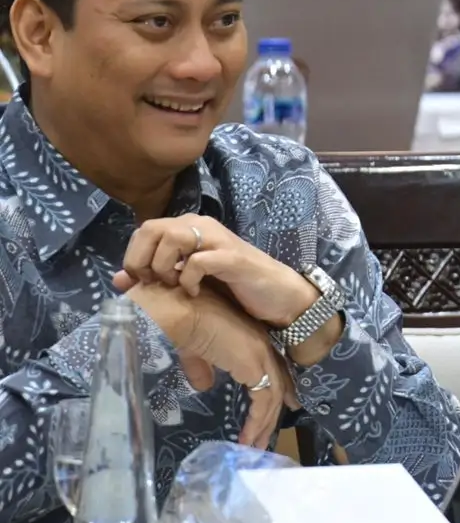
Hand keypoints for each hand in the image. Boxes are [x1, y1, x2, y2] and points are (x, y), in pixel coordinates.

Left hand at [116, 215, 343, 363]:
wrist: (279, 296)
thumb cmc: (234, 287)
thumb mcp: (188, 280)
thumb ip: (158, 275)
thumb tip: (118, 279)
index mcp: (190, 228)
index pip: (145, 230)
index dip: (134, 255)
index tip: (141, 281)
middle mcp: (202, 227)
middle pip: (152, 229)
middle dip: (144, 260)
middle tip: (154, 283)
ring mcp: (218, 240)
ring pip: (173, 237)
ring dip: (165, 266)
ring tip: (173, 286)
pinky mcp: (233, 257)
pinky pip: (198, 260)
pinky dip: (189, 279)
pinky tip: (195, 293)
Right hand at [121, 282, 294, 447]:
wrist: (179, 314)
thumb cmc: (183, 325)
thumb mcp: (195, 351)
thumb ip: (202, 368)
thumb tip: (204, 385)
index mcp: (250, 341)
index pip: (270, 370)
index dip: (275, 391)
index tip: (276, 410)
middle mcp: (261, 348)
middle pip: (275, 386)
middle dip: (271, 414)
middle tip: (265, 437)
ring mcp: (260, 356)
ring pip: (272, 397)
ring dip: (264, 423)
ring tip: (255, 445)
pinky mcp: (254, 367)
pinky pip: (263, 401)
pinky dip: (257, 421)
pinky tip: (248, 438)